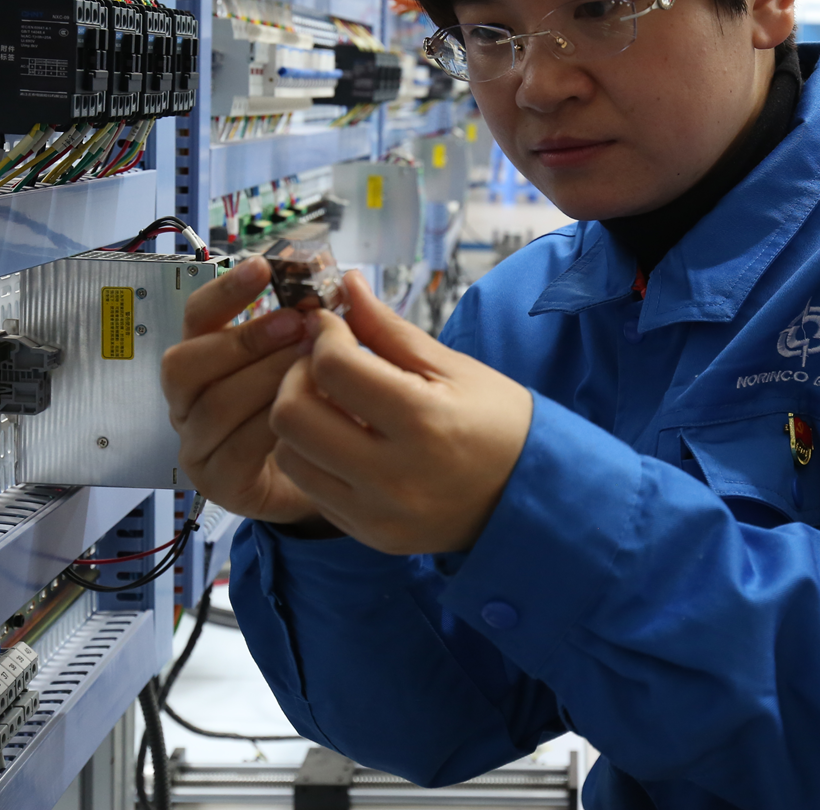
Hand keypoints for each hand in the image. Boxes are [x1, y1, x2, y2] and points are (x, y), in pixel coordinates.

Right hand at [162, 255, 327, 528]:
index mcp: (206, 361)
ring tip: (308, 366)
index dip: (225, 291)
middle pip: (185, 363)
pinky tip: (303, 416)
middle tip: (297, 325)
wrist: (331, 480)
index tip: (263, 268)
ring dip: (262, 379)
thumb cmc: (320, 412)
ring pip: (212, 406)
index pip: (196, 317)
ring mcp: (198, 445)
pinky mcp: (218, 484)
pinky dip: (267, 429)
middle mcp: (190, 401)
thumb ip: (331, 326)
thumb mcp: (327, 362)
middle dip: (243, 340)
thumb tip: (353, 280)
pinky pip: (233, 451)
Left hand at [269, 271, 533, 554]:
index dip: (324, 335)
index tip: (334, 326)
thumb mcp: (452, 367)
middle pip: (292, 415)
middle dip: (297, 375)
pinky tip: (345, 439)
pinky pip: (311, 489)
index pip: (333, 367)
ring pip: (289, 456)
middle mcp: (393, 475)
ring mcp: (377, 513)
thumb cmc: (497, 421)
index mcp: (422, 421)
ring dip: (300, 419)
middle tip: (323, 364)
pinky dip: (315, 457)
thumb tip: (345, 283)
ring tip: (332, 404)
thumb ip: (389, 328)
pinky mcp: (369, 536)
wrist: (529, 497)